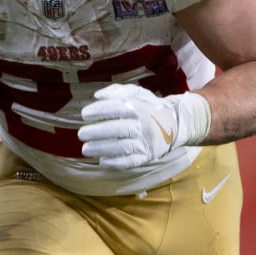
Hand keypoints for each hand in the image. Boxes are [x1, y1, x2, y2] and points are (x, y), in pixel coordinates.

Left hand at [77, 83, 211, 169]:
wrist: (174, 123)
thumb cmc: (148, 107)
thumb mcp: (137, 92)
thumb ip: (117, 91)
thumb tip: (97, 96)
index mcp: (139, 107)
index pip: (117, 108)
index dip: (99, 110)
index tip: (84, 114)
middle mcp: (143, 125)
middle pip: (118, 129)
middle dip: (97, 132)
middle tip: (81, 134)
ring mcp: (145, 142)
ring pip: (122, 147)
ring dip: (102, 149)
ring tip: (86, 149)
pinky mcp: (147, 156)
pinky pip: (131, 162)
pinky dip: (116, 163)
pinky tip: (102, 162)